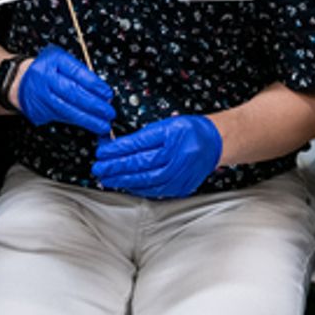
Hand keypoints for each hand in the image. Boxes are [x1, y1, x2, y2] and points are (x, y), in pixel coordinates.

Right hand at [15, 45, 114, 135]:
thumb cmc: (46, 68)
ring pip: (68, 109)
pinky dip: (78, 121)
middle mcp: (46, 78)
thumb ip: (80, 72)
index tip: (107, 93)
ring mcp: (42, 96)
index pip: (77, 72)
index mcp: (54, 60)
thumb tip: (101, 90)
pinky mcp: (40, 111)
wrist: (19, 80)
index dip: (94, 85)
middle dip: (94, 105)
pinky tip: (89, 124)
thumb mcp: (61, 60)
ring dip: (88, 119)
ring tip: (103, 124)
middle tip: (109, 112)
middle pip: (72, 93)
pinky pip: (62, 117)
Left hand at [92, 115, 221, 198]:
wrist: (216, 143)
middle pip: (140, 164)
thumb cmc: (190, 130)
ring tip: (107, 178)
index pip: (139, 144)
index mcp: (172, 136)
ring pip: (146, 180)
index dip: (117, 149)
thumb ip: (144, 136)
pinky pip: (155, 190)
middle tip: (98, 168)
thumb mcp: (167, 124)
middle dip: (116, 167)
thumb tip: (118, 146)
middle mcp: (177, 156)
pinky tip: (126, 185)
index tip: (101, 152)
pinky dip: (138, 188)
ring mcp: (180, 174)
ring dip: (124, 180)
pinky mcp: (181, 186)